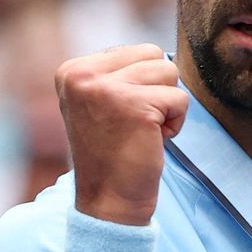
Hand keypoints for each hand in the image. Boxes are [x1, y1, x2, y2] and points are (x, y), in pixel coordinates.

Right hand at [55, 44, 189, 225]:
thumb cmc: (113, 155)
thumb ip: (118, 74)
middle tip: (138, 124)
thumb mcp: (101, 104)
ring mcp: (106, 88)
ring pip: (169, 71)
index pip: (134, 50)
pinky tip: (154, 141)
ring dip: (167, 106)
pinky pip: (179, 98)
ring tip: (145, 131)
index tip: (123, 117)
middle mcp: (82, 74)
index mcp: (71, 70)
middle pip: (153, 55)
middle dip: (158, 90)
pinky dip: (176, 123)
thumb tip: (159, 54)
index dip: (143, 85)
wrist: (109, 202)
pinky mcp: (134, 105)